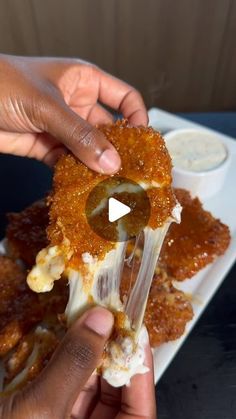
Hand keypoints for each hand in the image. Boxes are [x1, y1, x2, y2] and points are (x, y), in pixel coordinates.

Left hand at [0, 55, 147, 172]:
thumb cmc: (2, 82)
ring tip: (110, 185)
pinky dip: (75, 175)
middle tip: (129, 172)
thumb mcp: (48, 105)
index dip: (136, 117)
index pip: (123, 97)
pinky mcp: (46, 147)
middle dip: (118, 150)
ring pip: (89, 150)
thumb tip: (110, 160)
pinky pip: (68, 163)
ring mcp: (62, 128)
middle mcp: (76, 105)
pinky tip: (84, 186)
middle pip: (108, 129)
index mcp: (83, 81)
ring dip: (97, 167)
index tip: (143, 140)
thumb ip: (80, 134)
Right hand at [0, 307, 155, 418]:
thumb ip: (74, 364)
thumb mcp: (40, 410)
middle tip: (107, 321)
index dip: (141, 370)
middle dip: (111, 356)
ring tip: (86, 324)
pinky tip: (63, 342)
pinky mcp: (47, 416)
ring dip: (88, 356)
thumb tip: (101, 320)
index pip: (140, 413)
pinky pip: (67, 390)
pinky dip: (66, 366)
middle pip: (116, 396)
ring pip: (90, 390)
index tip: (135, 333)